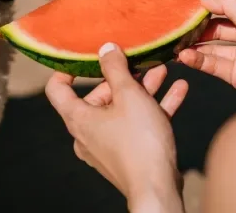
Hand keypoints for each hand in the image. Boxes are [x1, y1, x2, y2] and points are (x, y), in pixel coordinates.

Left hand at [45, 44, 187, 212]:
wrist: (157, 187)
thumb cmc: (139, 141)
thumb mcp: (129, 95)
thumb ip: (116, 68)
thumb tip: (105, 48)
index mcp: (79, 118)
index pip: (57, 89)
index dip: (66, 69)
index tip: (83, 55)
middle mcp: (88, 133)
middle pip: (99, 96)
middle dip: (122, 77)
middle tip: (139, 61)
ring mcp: (108, 145)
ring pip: (123, 110)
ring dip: (144, 89)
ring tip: (163, 70)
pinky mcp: (127, 154)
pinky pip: (138, 125)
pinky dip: (155, 108)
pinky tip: (178, 90)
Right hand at [179, 0, 235, 106]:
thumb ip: (229, 3)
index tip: (189, 0)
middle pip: (221, 21)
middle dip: (200, 23)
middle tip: (178, 24)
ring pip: (215, 44)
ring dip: (196, 43)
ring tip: (175, 43)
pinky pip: (216, 63)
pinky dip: (200, 60)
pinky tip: (184, 57)